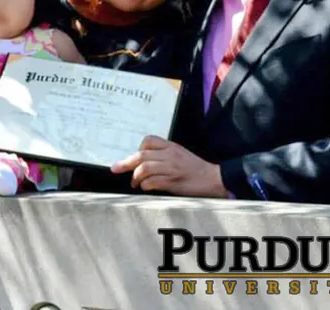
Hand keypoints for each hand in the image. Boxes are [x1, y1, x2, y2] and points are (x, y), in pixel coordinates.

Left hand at [110, 135, 230, 198]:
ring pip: (145, 168)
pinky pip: (153, 182)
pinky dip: (145, 185)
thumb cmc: (194, 168)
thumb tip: (140, 162)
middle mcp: (170, 155)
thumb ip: (162, 155)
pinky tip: (146, 187)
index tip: (134, 159)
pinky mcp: (174, 181)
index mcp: (171, 147)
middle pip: (141, 155)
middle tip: (115, 169)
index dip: (137, 149)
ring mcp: (172, 168)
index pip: (148, 140)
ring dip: (136, 177)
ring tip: (135, 183)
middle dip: (125, 163)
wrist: (214, 179)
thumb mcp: (178, 154)